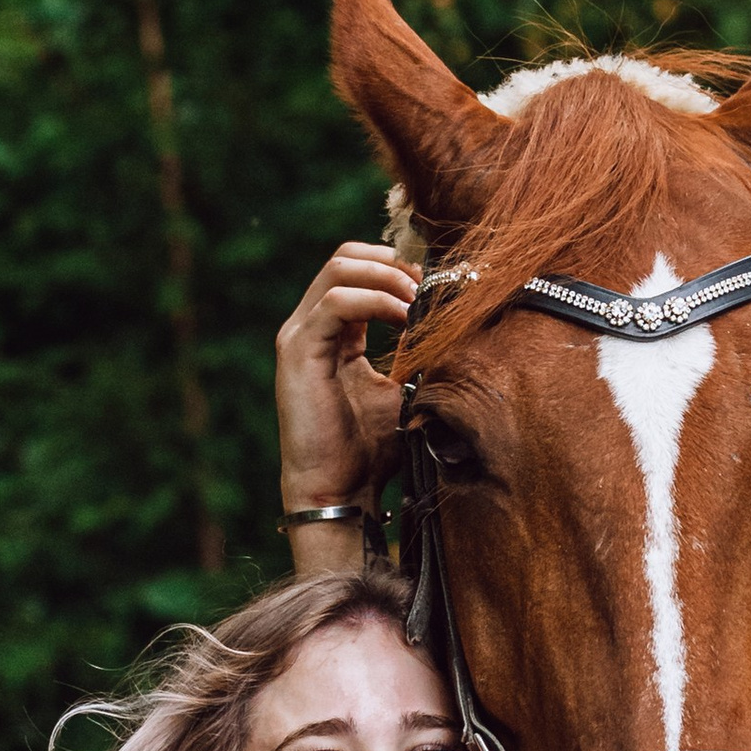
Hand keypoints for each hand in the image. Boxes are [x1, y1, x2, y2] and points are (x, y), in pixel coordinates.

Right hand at [275, 241, 414, 511]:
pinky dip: (377, 301)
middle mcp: (310, 327)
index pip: (358, 271)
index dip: (399, 268)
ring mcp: (299, 336)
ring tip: (418, 301)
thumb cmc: (370, 450)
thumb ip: (415, 353)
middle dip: (394, 264)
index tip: (437, 288)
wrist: (339, 493)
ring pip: (340, 268)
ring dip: (389, 277)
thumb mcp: (402, 391)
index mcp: (334, 333)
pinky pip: (337, 303)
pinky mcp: (297, 351)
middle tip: (428, 287)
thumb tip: (453, 323)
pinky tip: (405, 319)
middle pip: (346, 258)